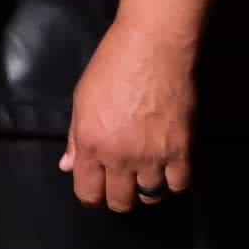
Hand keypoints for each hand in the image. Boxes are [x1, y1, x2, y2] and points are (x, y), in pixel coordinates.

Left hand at [61, 20, 195, 211]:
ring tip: (149, 170)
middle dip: (120, 194)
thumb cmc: (112, 65)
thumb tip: (67, 166)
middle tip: (125, 178)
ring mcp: (151, 156)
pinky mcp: (181, 150)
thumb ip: (74, 137)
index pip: (88, 193)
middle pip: (120, 202)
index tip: (100, 186)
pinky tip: (171, 165)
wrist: (153, 46)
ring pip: (150, 196)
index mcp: (89, 144)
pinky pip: (180, 185)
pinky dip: (175, 180)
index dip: (93, 194)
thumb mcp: (82, 98)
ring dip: (148, 187)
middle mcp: (118, 157)